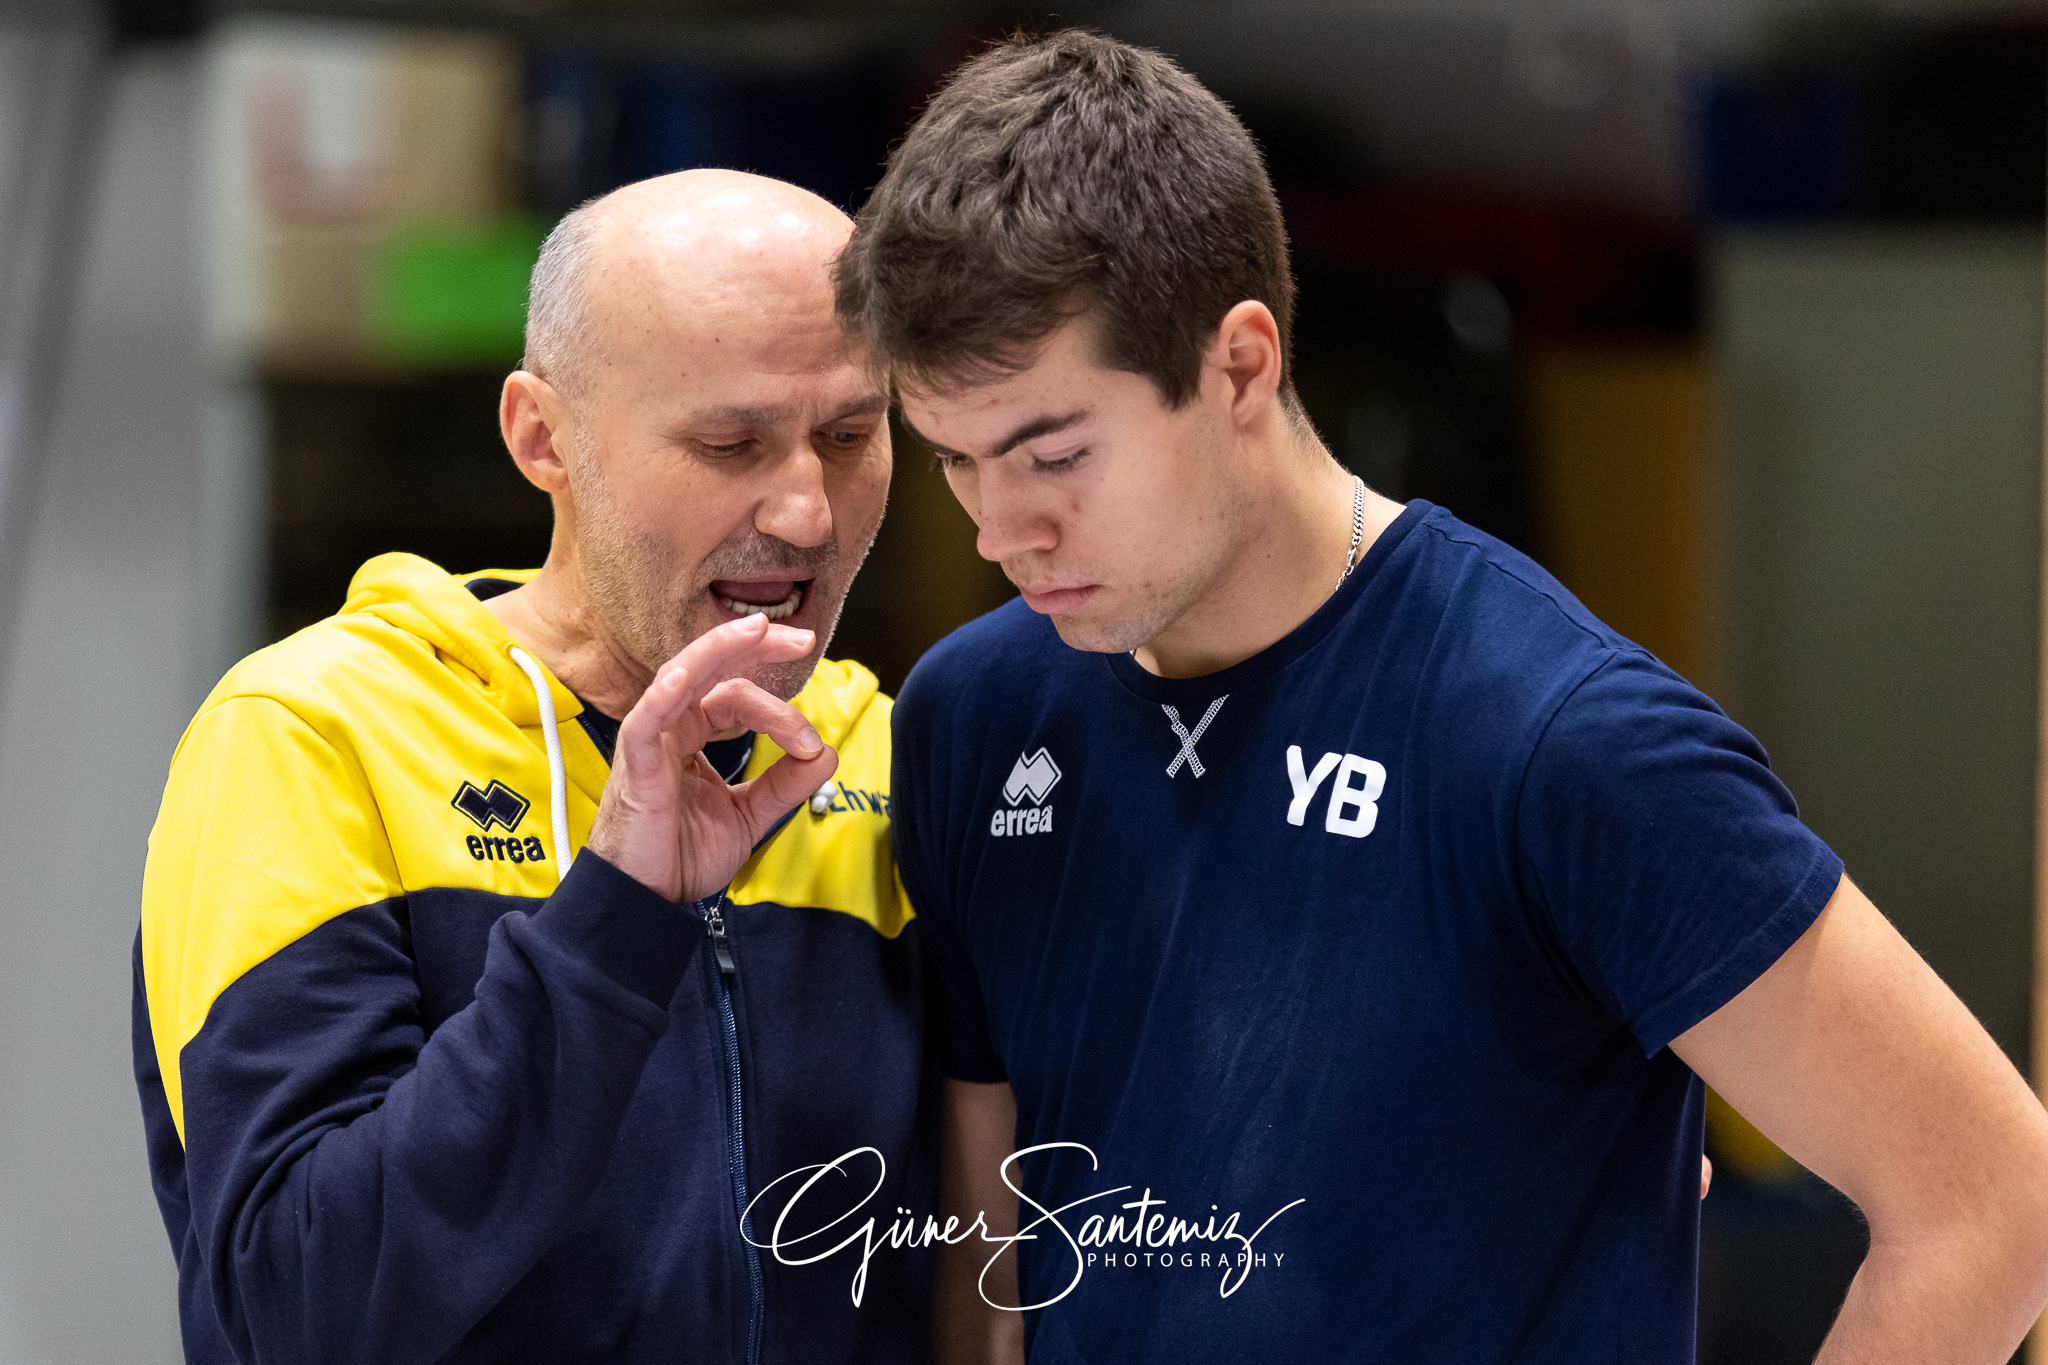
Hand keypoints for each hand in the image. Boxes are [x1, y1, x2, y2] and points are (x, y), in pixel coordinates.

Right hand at [587, 614, 836, 901]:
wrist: (646, 900)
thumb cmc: (681, 855)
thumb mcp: (749, 815)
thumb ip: (784, 784)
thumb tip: (826, 752)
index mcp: (694, 736)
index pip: (738, 697)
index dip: (782, 712)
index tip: (812, 745)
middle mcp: (671, 729)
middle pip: (711, 669)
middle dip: (755, 645)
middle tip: (801, 637)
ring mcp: (651, 743)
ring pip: (681, 677)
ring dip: (719, 650)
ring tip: (755, 630)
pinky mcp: (635, 767)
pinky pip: (644, 723)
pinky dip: (661, 697)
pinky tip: (683, 678)